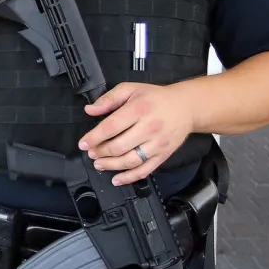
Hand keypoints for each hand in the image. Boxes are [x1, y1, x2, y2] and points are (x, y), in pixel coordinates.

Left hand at [78, 82, 194, 185]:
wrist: (186, 107)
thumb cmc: (156, 98)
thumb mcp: (131, 89)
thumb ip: (109, 99)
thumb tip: (90, 109)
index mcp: (139, 109)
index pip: (111, 126)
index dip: (94, 137)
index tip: (83, 144)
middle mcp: (149, 128)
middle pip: (119, 146)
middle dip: (100, 152)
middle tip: (91, 153)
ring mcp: (157, 144)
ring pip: (130, 161)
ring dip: (111, 165)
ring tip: (99, 164)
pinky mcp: (163, 155)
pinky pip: (145, 170)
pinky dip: (129, 178)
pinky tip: (116, 179)